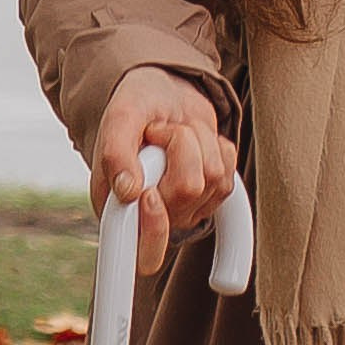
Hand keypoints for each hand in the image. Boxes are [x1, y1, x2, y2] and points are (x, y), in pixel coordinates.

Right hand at [89, 69, 235, 278]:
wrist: (162, 92)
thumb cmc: (136, 105)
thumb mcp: (120, 118)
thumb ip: (116, 153)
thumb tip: (128, 193)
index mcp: (116, 206)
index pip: (141, 252)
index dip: (153, 229)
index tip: (148, 195)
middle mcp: (150, 216)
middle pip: (187, 192)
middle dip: (180, 146)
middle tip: (159, 131)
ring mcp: (184, 209)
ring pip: (213, 177)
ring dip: (198, 141)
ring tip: (174, 131)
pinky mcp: (210, 195)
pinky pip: (228, 173)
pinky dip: (215, 146)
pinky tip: (194, 139)